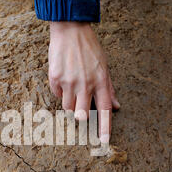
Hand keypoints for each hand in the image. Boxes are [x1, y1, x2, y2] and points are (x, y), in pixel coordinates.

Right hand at [48, 22, 119, 143]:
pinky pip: (57, 95)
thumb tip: (117, 107)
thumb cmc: (89, 48)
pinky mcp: (55, 78)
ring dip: (71, 104)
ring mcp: (69, 81)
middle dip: (81, 118)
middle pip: (81, 115)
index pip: (104, 110)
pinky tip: (64, 78)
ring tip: (73, 88)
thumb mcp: (104, 66)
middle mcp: (85, 83)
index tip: (103, 142)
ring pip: (68, 108)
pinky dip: (61, 91)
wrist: (70, 30)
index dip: (104, 128)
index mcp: (100, 81)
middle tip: (81, 112)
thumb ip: (109, 89)